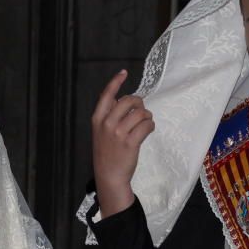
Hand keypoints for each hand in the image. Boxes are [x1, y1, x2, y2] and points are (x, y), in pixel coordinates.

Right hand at [91, 69, 154, 217]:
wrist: (109, 175)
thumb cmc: (107, 153)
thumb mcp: (100, 132)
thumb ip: (109, 116)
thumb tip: (122, 100)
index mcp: (98, 119)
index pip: (106, 95)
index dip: (115, 82)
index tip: (123, 72)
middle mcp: (107, 123)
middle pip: (129, 100)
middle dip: (139, 104)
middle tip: (141, 112)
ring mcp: (118, 133)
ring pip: (141, 113)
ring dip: (147, 117)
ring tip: (145, 124)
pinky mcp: (131, 142)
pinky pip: (147, 125)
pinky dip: (150, 126)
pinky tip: (148, 130)